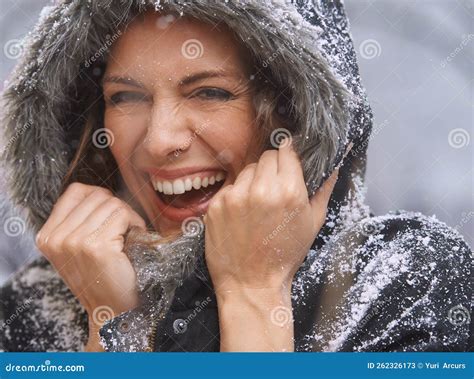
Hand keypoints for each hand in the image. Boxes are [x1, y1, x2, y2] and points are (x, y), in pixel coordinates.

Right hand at [35, 183, 145, 347]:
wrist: (111, 310)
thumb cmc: (102, 277)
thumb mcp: (78, 248)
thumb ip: (80, 221)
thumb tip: (102, 193)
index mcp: (47, 236)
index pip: (76, 191)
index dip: (100, 196)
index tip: (111, 213)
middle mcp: (56, 238)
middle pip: (97, 195)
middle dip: (117, 207)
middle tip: (125, 228)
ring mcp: (74, 242)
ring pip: (111, 203)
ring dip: (128, 216)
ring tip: (128, 236)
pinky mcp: (96, 246)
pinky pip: (122, 215)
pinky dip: (135, 224)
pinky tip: (133, 240)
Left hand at [204, 137, 338, 293]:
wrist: (252, 283)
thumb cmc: (285, 255)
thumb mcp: (313, 222)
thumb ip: (324, 187)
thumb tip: (334, 162)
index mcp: (289, 191)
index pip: (286, 151)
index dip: (288, 157)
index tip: (287, 163)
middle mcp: (260, 189)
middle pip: (266, 157)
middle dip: (272, 167)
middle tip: (274, 188)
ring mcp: (235, 196)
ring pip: (246, 170)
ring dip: (253, 180)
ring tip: (258, 205)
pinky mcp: (217, 205)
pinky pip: (230, 187)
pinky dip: (236, 195)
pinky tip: (242, 215)